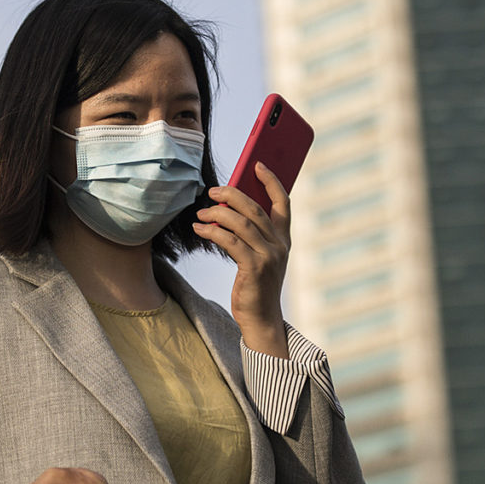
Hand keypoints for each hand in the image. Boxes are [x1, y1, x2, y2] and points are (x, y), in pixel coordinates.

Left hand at [193, 164, 291, 355]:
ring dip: (217, 214)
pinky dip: (212, 232)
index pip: (283, 203)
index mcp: (284, 239)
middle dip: (233, 194)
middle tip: (212, 190)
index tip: (257, 164)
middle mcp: (279, 245)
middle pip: (256, 209)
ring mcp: (269, 257)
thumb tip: (225, 207)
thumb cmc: (256, 285)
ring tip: (201, 213)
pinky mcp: (254, 269)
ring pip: (241, 223)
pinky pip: (230, 241)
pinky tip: (200, 229)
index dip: (271, 181)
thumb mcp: (259, 256)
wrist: (261, 319)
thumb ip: (251, 233)